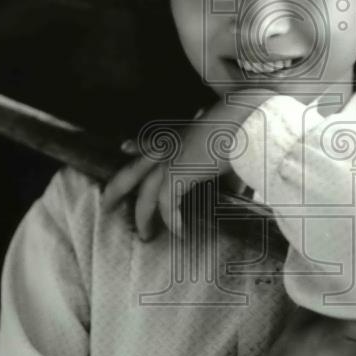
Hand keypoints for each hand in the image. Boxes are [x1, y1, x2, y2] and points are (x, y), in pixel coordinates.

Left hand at [102, 89, 276, 239]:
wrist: (249, 120)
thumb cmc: (248, 130)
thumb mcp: (234, 151)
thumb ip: (229, 172)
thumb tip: (237, 187)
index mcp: (183, 134)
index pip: (153, 140)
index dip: (136, 146)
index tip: (124, 148)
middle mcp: (171, 145)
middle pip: (133, 169)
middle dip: (117, 187)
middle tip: (106, 203)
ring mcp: (171, 158)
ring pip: (144, 192)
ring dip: (142, 216)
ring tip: (144, 235)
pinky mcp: (177, 172)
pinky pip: (166, 204)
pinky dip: (173, 220)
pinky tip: (179, 233)